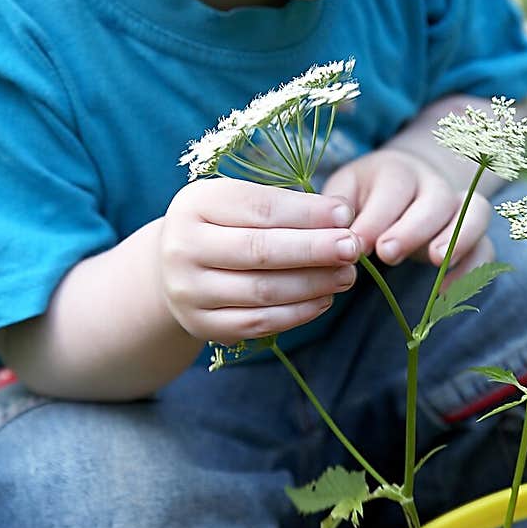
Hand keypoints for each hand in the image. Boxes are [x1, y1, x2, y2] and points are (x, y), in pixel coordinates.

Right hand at [160, 178, 360, 344]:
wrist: (174, 268)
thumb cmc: (221, 225)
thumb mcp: (239, 203)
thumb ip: (284, 206)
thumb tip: (341, 216)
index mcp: (195, 205)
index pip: (259, 208)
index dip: (306, 212)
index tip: (345, 214)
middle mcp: (183, 248)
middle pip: (260, 250)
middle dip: (314, 249)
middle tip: (353, 247)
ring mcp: (190, 291)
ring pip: (263, 290)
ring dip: (313, 283)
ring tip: (347, 274)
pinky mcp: (203, 324)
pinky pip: (259, 323)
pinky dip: (298, 312)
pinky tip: (324, 298)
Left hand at [320, 147, 492, 283]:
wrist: (399, 186)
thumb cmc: (363, 195)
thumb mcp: (344, 192)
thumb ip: (339, 208)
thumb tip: (337, 229)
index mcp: (398, 170)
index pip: (394, 187)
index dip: (377, 217)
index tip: (357, 245)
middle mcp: (433, 184)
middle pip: (436, 199)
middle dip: (413, 228)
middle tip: (387, 254)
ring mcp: (458, 207)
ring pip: (475, 212)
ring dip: (457, 238)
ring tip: (436, 263)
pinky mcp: (471, 234)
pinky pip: (486, 245)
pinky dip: (473, 266)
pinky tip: (446, 290)